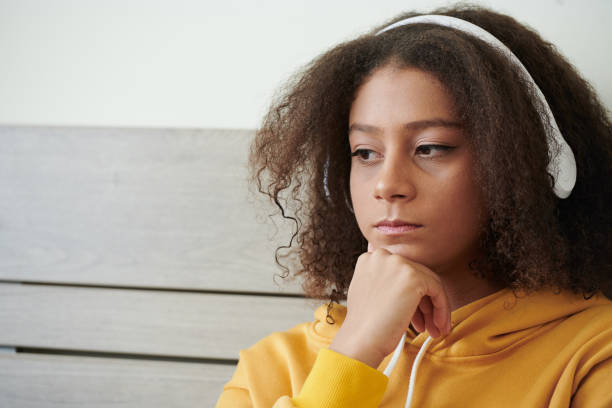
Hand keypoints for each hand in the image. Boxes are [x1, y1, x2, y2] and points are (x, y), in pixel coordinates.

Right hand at [329, 242, 450, 367]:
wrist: (361, 340)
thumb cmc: (364, 325)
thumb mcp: (368, 293)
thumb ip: (384, 281)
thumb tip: (409, 288)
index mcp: (371, 258)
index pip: (401, 273)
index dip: (411, 295)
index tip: (415, 314)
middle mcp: (383, 256)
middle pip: (416, 276)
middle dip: (424, 304)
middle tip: (428, 324)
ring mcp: (398, 264)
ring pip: (429, 283)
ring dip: (434, 309)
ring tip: (434, 330)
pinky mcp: (413, 277)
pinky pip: (437, 290)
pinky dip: (441, 309)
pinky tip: (438, 326)